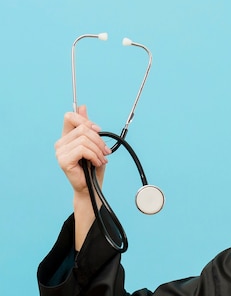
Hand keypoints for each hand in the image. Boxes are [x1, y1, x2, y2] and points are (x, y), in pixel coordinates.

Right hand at [55, 106, 109, 249]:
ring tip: (101, 160)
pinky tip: (96, 163)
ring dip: (99, 150)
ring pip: (85, 139)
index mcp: (66, 137)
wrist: (92, 189)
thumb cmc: (93, 168)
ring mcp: (60, 152)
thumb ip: (87, 126)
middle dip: (99, 140)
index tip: (98, 130)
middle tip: (105, 152)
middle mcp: (60, 143)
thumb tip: (82, 106)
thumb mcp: (94, 144)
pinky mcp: (63, 160)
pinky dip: (94, 156)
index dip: (86, 120)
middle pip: (83, 128)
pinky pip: (83, 149)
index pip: (70, 116)